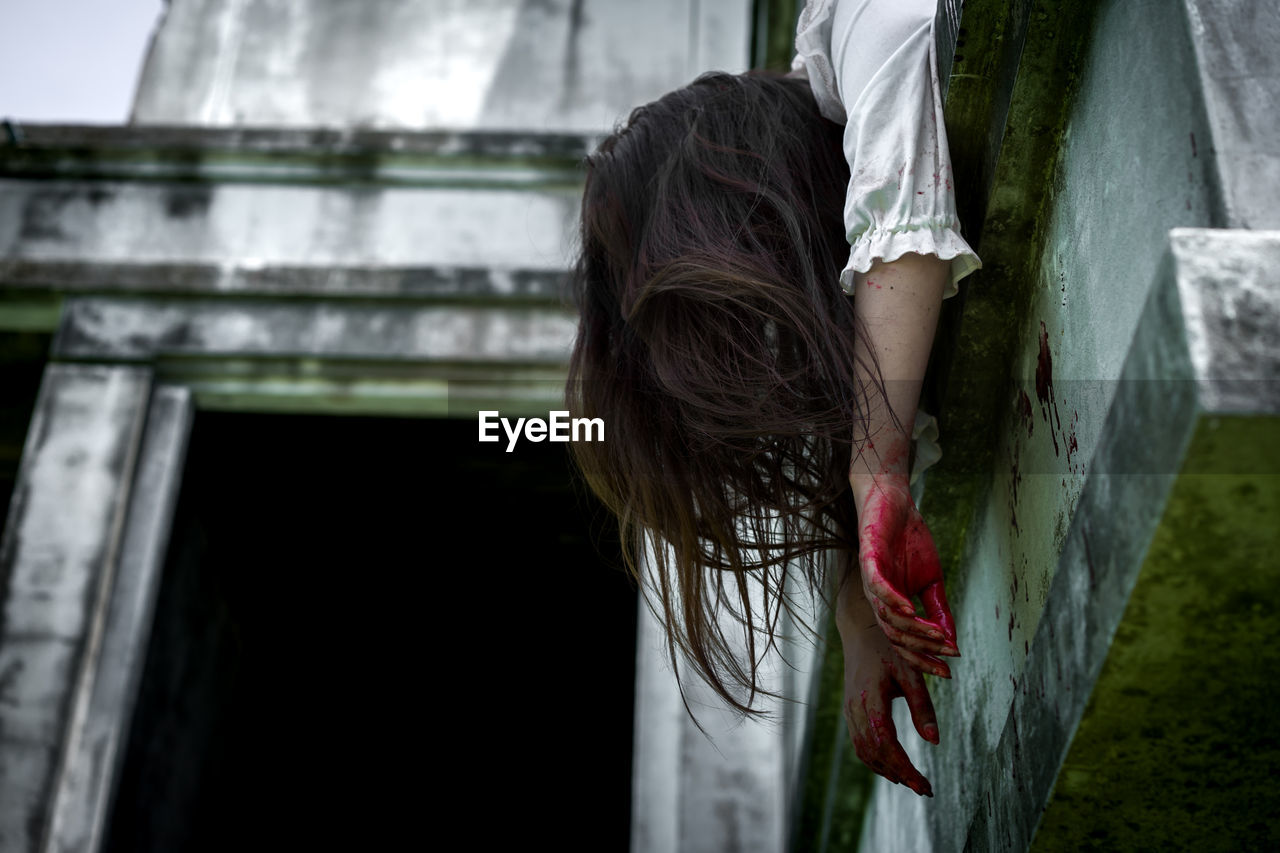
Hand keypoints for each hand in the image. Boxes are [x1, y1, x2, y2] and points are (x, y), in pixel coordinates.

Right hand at [838, 589, 938, 796]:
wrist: (860, 629)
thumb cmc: (889, 648)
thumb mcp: (910, 673)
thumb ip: (922, 707)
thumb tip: (935, 741)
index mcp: (871, 699)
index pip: (886, 744)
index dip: (905, 767)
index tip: (924, 785)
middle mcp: (855, 708)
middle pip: (874, 753)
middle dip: (900, 774)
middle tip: (925, 789)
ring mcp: (849, 710)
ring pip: (863, 751)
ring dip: (886, 770)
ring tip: (911, 781)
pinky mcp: (850, 710)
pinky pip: (859, 743)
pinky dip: (875, 759)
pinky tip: (892, 765)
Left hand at [852, 473, 958, 675]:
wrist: (895, 502)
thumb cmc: (910, 541)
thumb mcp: (932, 581)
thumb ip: (939, 610)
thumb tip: (952, 642)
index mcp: (891, 606)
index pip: (904, 643)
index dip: (925, 659)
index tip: (948, 671)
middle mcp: (877, 598)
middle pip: (894, 637)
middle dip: (922, 650)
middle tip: (947, 655)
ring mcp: (870, 580)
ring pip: (887, 617)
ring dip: (914, 630)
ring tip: (938, 636)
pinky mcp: (868, 558)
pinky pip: (876, 586)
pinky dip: (891, 600)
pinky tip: (909, 610)